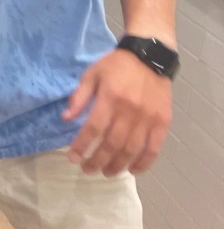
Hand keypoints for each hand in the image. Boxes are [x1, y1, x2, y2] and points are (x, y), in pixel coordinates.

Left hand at [62, 49, 171, 175]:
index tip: (73, 158)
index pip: (93, 128)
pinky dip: (144, 162)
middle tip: (87, 169)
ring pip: (131, 149)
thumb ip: (79, 97)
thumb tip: (66, 118)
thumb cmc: (116, 65)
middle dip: (97, 160)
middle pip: (112, 143)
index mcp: (110, 97)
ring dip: (117, 165)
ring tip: (106, 172)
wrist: (149, 56)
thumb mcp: (92, 74)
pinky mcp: (162, 122)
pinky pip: (154, 148)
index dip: (82, 145)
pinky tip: (132, 170)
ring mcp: (148, 118)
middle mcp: (129, 110)